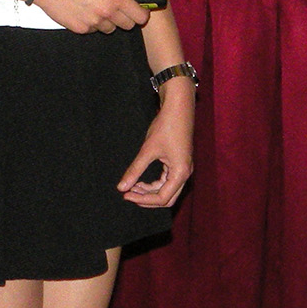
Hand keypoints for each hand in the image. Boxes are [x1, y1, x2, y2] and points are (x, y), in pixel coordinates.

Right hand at [34, 0, 148, 33]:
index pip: (139, 16)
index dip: (141, 13)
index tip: (139, 10)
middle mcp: (106, 13)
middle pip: (127, 26)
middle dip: (125, 16)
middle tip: (115, 4)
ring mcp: (92, 23)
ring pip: (109, 29)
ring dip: (107, 20)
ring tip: (95, 3)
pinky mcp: (79, 29)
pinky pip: (93, 30)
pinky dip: (92, 22)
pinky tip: (83, 8)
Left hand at [118, 83, 193, 208]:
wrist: (179, 107)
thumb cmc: (166, 126)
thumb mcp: (148, 150)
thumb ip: (135, 170)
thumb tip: (121, 188)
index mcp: (180, 173)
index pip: (162, 198)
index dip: (143, 200)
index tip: (126, 195)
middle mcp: (185, 173)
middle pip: (167, 198)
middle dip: (147, 199)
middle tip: (128, 194)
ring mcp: (183, 168)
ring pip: (167, 190)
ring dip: (149, 191)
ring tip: (132, 187)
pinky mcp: (179, 162)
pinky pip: (167, 181)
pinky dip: (153, 184)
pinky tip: (140, 180)